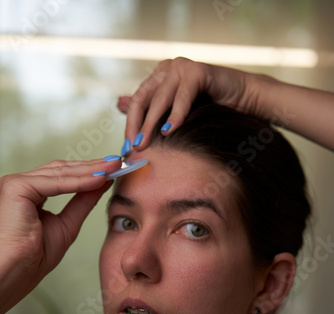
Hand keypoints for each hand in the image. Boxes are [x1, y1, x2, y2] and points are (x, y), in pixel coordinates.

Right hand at [0, 158, 120, 313]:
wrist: (11, 277)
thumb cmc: (29, 261)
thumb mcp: (66, 226)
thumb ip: (82, 203)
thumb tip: (102, 184)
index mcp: (28, 196)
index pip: (63, 178)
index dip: (89, 174)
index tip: (113, 172)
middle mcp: (21, 186)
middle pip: (63, 171)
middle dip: (93, 167)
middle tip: (119, 163)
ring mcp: (16, 184)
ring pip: (61, 173)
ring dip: (91, 170)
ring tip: (115, 166)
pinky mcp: (16, 187)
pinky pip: (55, 183)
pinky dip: (79, 181)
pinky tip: (100, 179)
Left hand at [119, 56, 333, 150]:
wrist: (245, 100)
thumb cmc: (211, 108)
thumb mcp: (176, 112)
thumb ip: (150, 108)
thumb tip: (119, 105)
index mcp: (159, 76)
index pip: (137, 102)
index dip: (130, 125)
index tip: (127, 148)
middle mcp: (168, 67)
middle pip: (143, 99)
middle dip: (136, 126)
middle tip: (133, 148)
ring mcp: (182, 67)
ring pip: (160, 99)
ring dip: (151, 125)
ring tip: (145, 144)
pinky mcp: (198, 71)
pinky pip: (183, 96)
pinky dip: (177, 115)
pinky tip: (170, 131)